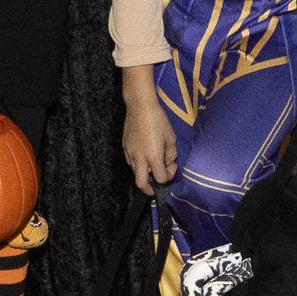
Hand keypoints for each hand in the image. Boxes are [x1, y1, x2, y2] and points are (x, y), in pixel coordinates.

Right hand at [120, 77, 175, 191]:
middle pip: (141, 184)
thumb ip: (171, 154)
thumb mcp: (171, 137)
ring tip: (152, 165)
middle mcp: (139, 158)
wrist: (140, 106)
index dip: (169, 176)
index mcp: (153, 156)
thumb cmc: (159, 120)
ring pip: (135, 173)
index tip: (172, 166)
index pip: (161, 178)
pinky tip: (144, 155)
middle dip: (149, 189)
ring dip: (144, 174)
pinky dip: (138, 164)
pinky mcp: (124, 147)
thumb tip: (168, 163)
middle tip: (156, 188)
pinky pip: (131, 162)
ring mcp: (130, 153)